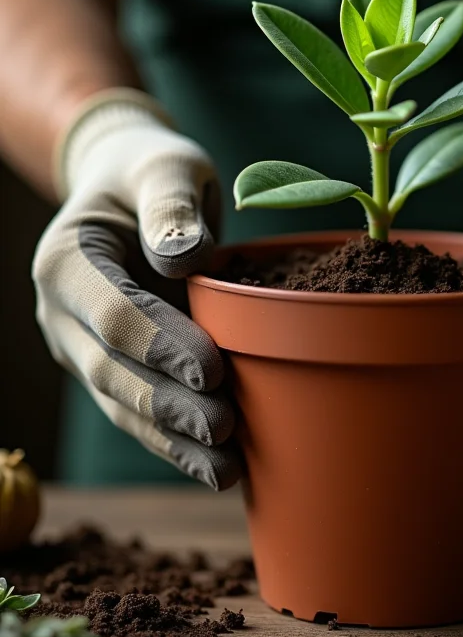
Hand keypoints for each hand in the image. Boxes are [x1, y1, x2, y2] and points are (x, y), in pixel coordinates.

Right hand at [33, 89, 239, 488]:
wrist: (129, 186)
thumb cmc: (152, 172)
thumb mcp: (166, 167)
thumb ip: (171, 206)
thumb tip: (183, 256)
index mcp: (69, 260)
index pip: (115, 312)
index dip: (162, 345)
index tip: (213, 370)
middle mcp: (64, 311)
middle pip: (114, 369)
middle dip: (170, 405)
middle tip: (225, 429)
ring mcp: (82, 344)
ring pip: (122, 402)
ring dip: (171, 440)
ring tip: (224, 469)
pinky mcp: (109, 363)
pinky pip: (136, 408)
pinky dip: (171, 440)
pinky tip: (211, 467)